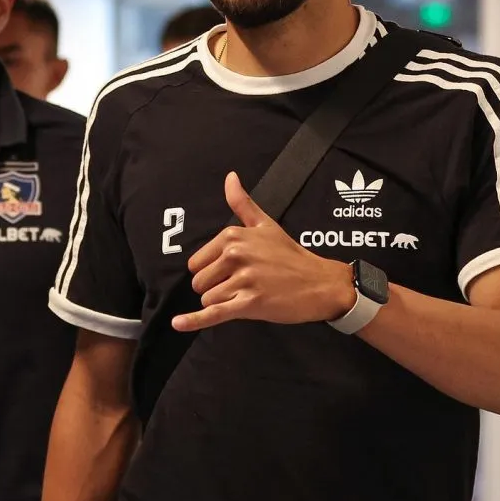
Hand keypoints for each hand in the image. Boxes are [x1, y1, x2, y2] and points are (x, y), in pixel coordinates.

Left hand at [172, 172, 354, 331]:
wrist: (320, 283)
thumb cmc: (291, 255)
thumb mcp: (265, 224)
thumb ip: (242, 202)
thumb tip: (230, 176)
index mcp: (233, 236)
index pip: (197, 262)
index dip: (212, 271)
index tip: (234, 271)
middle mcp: (236, 254)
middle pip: (200, 282)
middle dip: (216, 288)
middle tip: (244, 285)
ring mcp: (243, 280)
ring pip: (208, 299)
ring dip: (225, 303)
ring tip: (249, 295)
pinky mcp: (250, 303)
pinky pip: (214, 313)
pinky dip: (195, 320)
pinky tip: (179, 323)